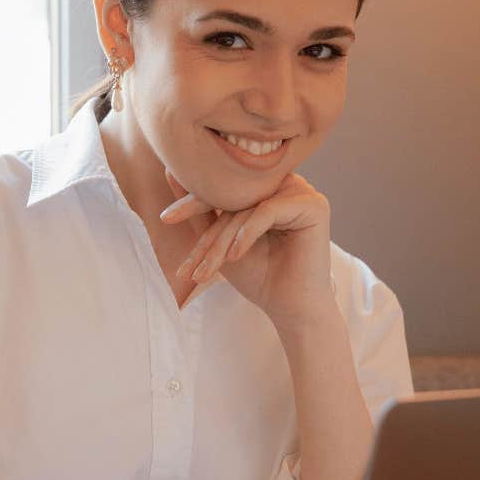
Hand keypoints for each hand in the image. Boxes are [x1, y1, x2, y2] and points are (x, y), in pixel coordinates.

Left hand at [160, 168, 334, 326]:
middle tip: (189, 261)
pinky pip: (267, 211)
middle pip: (234, 198)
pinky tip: (235, 257)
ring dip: (223, 241)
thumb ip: (199, 209)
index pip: (223, 187)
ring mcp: (301, 191)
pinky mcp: (314, 205)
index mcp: (265, 185)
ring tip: (209, 271)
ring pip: (247, 207)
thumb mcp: (220, 241)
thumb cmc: (258, 275)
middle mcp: (284, 182)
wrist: (290, 308)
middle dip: (208, 234)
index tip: (166, 218)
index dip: (192, 203)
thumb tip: (168, 170)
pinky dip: (247, 235)